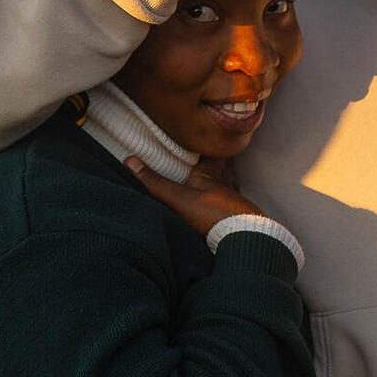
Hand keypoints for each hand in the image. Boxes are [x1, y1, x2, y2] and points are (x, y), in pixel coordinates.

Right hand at [127, 157, 264, 236]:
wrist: (246, 240)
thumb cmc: (214, 215)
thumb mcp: (180, 199)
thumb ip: (156, 183)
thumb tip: (130, 160)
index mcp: (210, 177)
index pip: (210, 155)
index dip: (207, 145)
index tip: (203, 136)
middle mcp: (224, 187)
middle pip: (222, 169)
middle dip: (216, 164)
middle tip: (210, 157)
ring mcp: (233, 205)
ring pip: (227, 189)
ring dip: (221, 185)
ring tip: (214, 184)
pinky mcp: (240, 222)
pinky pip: (231, 210)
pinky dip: (225, 208)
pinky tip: (221, 213)